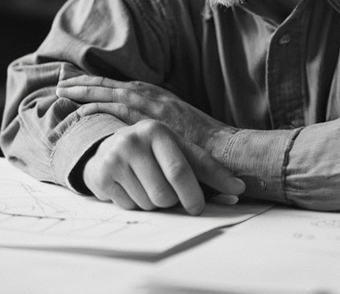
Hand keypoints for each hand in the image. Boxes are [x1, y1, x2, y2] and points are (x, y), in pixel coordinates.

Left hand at [57, 75, 233, 153]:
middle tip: (62, 84)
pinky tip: (82, 110)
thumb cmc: (202, 141)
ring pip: (110, 92)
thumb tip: (139, 131)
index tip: (79, 84)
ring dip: (86, 90)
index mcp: (156, 95)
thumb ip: (156, 123)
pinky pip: (118, 110)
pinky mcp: (150, 118)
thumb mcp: (176, 125)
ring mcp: (151, 105)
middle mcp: (151, 95)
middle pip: (110, 84)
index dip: (98, 84)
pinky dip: (99, 107)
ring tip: (64, 91)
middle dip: (85, 83)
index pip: (120, 85)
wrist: (223, 146)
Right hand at [82, 120, 244, 214]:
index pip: (179, 171)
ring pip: (147, 203)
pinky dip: (135, 204)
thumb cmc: (153, 152)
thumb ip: (209, 170)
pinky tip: (131, 188)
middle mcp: (133, 140)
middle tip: (167, 192)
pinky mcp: (100, 176)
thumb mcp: (180, 152)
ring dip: (153, 204)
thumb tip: (239, 188)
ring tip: (146, 185)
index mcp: (157, 130)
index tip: (198, 208)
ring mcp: (114, 158)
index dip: (192, 196)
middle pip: (163, 194)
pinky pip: (129, 207)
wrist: (107, 148)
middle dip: (171, 202)